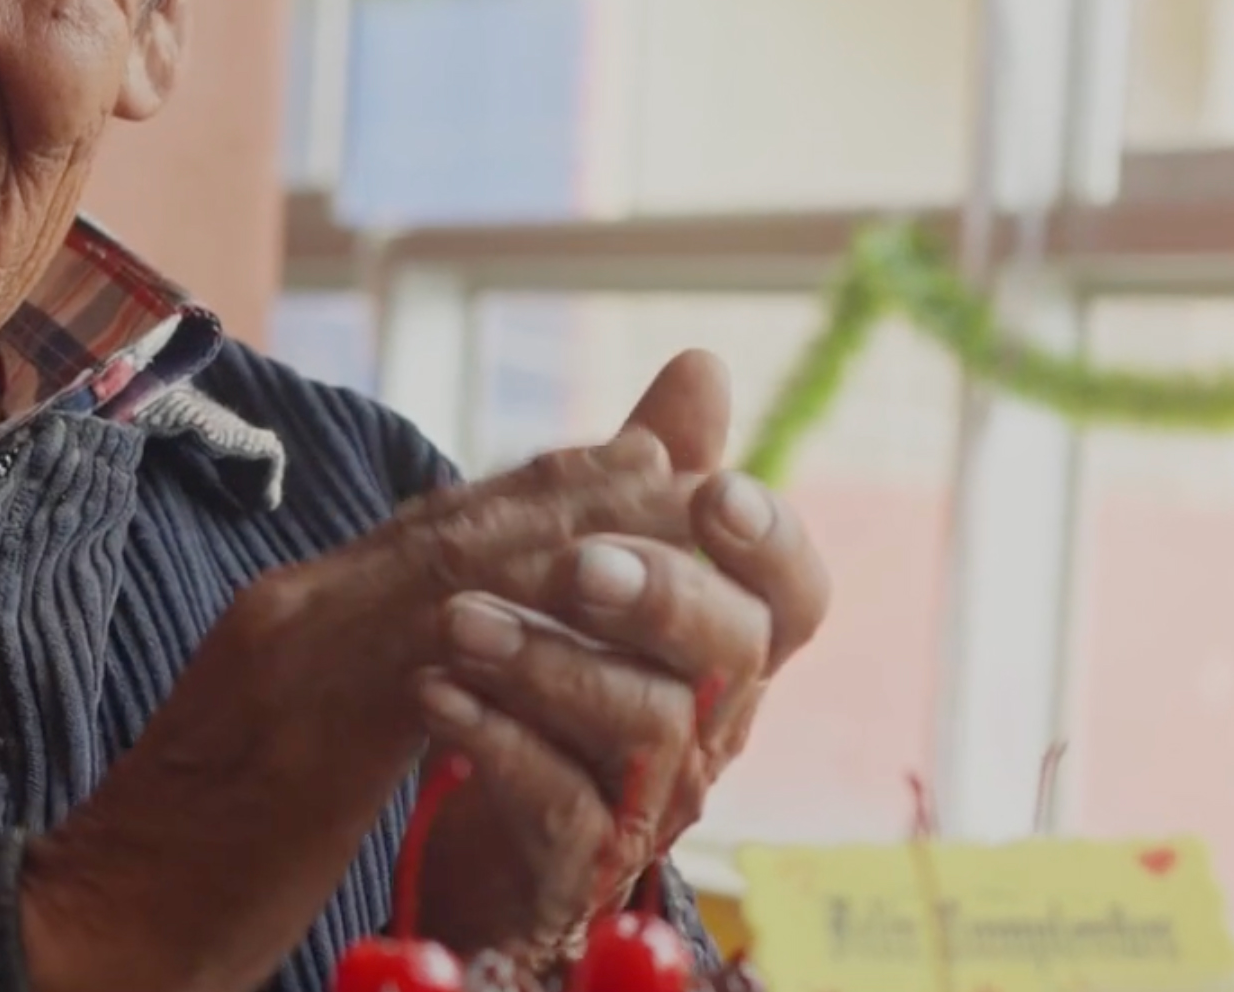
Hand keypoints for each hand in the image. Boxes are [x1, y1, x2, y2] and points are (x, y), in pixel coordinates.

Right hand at [19, 385, 720, 991]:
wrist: (94, 919)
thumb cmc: (191, 861)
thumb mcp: (289, 752)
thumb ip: (365, 693)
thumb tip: (448, 674)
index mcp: (286, 616)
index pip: (428, 530)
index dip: (534, 490)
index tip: (623, 459)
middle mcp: (289, 613)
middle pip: (453, 525)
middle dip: (572, 489)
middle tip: (670, 456)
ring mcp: (289, 659)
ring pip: (453, 567)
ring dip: (568, 532)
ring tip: (659, 506)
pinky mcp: (304, 728)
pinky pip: (429, 655)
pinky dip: (516, 621)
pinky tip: (585, 611)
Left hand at [411, 351, 831, 962]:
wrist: (479, 842)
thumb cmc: (556, 695)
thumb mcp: (591, 576)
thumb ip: (645, 483)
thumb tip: (702, 366)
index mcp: (727, 648)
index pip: (796, 593)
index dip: (771, 541)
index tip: (713, 491)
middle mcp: (710, 726)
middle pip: (730, 655)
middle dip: (659, 594)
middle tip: (577, 562)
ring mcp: (651, 803)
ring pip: (644, 728)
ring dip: (548, 662)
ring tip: (457, 620)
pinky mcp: (578, 867)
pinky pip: (561, 807)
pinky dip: (497, 742)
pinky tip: (437, 693)